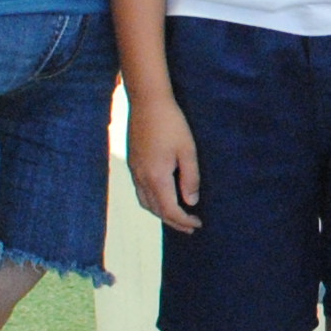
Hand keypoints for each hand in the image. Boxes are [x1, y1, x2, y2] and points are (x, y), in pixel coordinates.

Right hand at [128, 89, 201, 231]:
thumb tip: (191, 202)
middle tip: (190, 228)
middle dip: (173, 222)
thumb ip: (190, 178)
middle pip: (156, 210)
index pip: (170, 210)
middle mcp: (142, 178)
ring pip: (145, 202)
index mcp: (156, 177)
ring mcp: (134, 171)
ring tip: (176, 217)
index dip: (184, 220)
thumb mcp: (187, 150)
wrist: (147, 102)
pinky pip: (140, 191)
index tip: (198, 224)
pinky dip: (152, 201)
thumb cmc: (171, 124)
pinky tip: (162, 197)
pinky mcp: (132, 163)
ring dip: (161, 213)